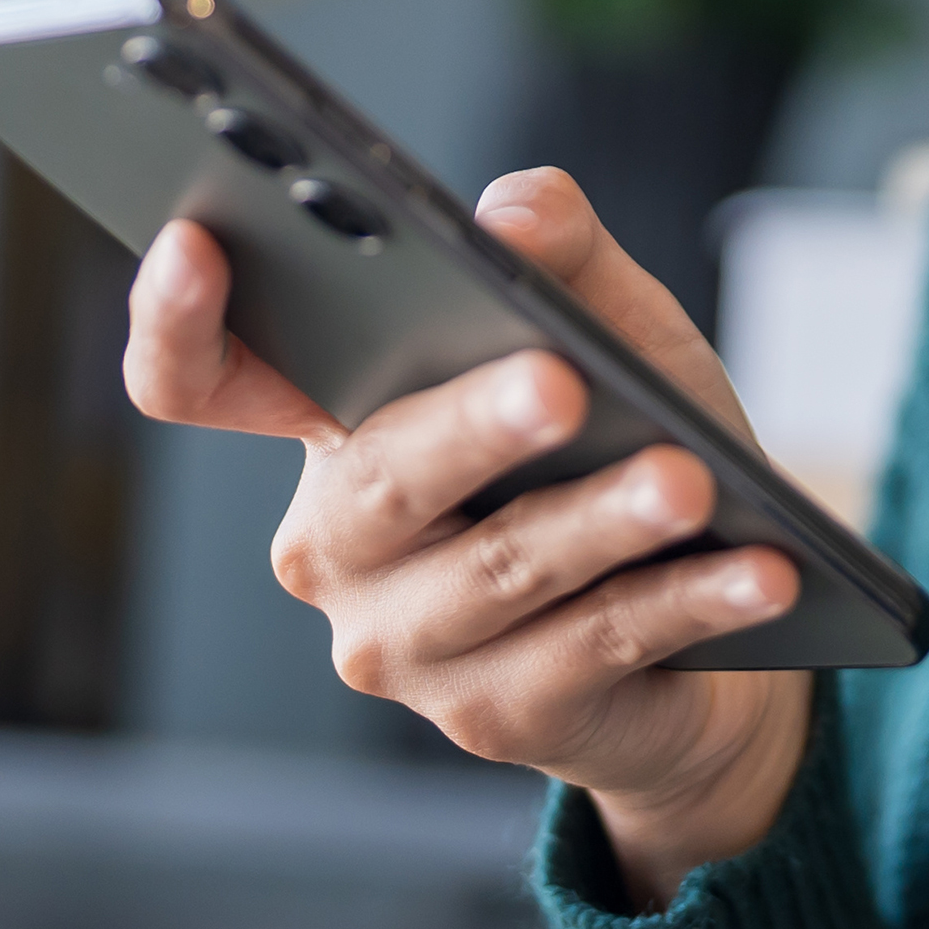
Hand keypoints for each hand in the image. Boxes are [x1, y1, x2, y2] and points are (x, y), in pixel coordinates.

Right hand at [123, 166, 811, 896]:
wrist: (712, 629)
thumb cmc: (628, 449)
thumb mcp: (613, 334)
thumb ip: (564, 256)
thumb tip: (515, 212)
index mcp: (329, 430)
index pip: (200, 379)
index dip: (173, 320)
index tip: (198, 244)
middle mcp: (337, 543)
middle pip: (382, 481)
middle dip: (473, 428)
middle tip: (555, 383)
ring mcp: (403, 644)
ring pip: (500, 571)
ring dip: (604, 522)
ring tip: (689, 481)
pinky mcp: (493, 716)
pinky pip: (592, 648)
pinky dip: (682, 603)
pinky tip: (755, 569)